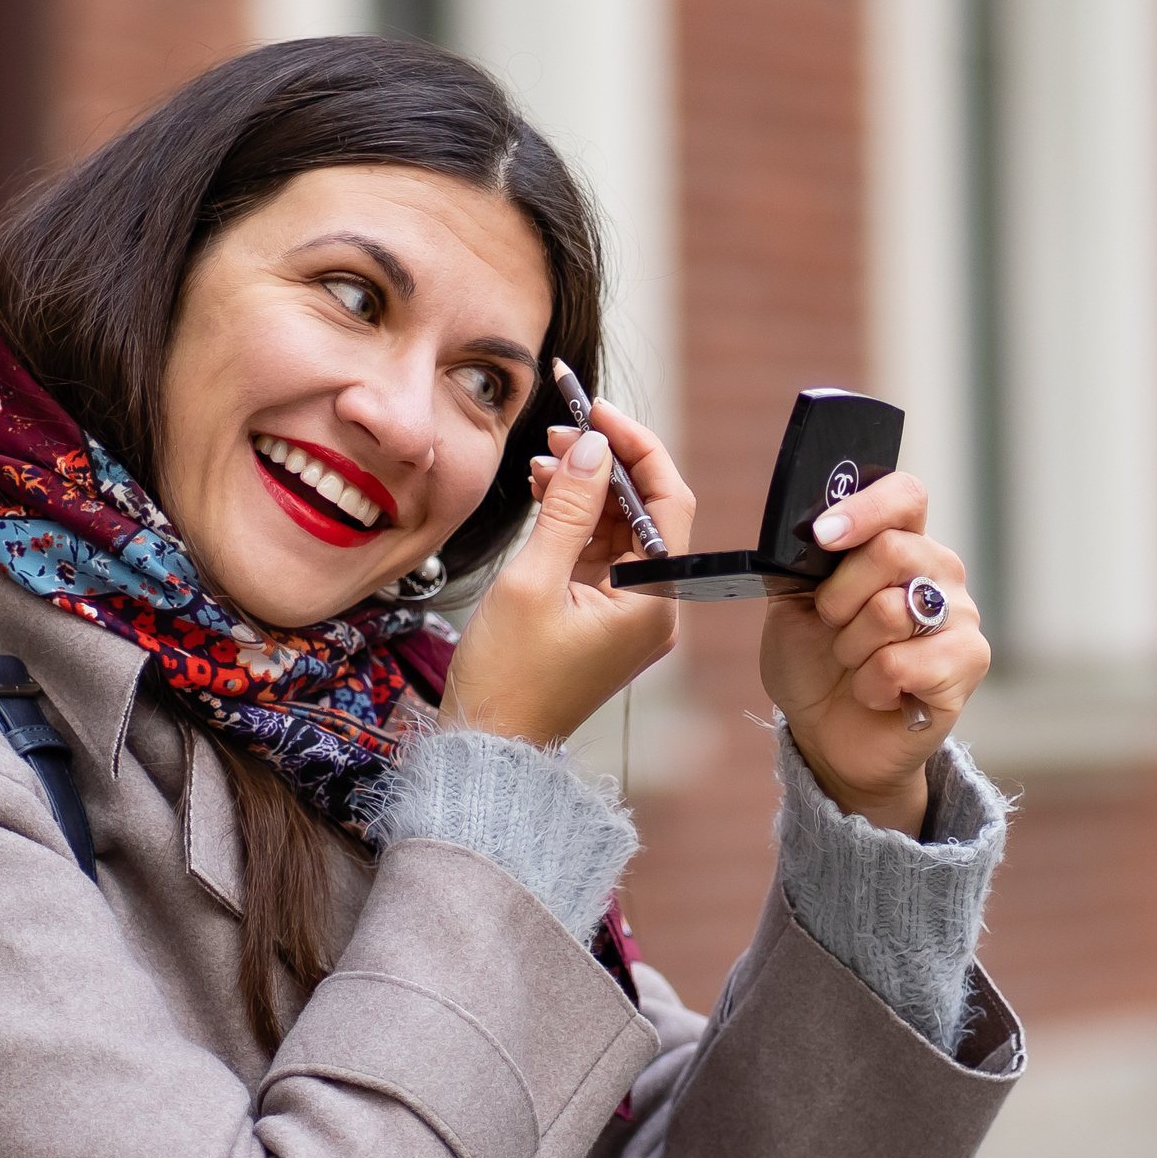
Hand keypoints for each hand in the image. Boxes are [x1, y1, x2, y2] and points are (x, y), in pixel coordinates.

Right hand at [444, 398, 695, 744]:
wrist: (489, 745)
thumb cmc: (507, 678)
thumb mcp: (531, 582)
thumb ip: (567, 509)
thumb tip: (591, 447)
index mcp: (654, 604)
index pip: (667, 502)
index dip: (636, 448)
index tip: (597, 412)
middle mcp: (654, 607)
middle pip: (646, 510)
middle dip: (606, 463)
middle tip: (561, 429)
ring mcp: (628, 611)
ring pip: (619, 526)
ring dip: (586, 486)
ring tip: (543, 458)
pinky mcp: (602, 615)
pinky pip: (598, 550)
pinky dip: (574, 517)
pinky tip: (545, 491)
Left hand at [759, 472, 987, 835]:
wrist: (826, 733)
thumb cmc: (814, 662)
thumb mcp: (790, 604)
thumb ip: (801, 561)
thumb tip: (807, 530)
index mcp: (900, 542)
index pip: (904, 495)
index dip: (865, 508)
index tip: (823, 535)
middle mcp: (939, 571)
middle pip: (891, 550)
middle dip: (838, 597)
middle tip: (831, 626)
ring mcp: (960, 616)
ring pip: (891, 610)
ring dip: (851, 648)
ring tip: (856, 664)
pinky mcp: (968, 663)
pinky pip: (902, 663)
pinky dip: (871, 685)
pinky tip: (879, 694)